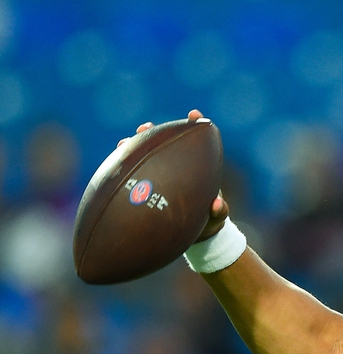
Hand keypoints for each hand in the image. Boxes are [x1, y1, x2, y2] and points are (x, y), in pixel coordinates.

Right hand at [118, 109, 228, 242]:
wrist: (194, 237)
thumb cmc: (208, 222)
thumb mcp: (216, 218)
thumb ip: (220, 211)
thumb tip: (217, 204)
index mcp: (194, 169)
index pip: (193, 143)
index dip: (193, 126)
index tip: (194, 115)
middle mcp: (174, 168)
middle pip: (162, 144)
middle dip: (153, 133)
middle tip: (146, 126)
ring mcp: (158, 178)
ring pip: (143, 158)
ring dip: (133, 149)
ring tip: (124, 143)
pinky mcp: (144, 190)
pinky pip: (132, 179)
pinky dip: (123, 172)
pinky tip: (112, 169)